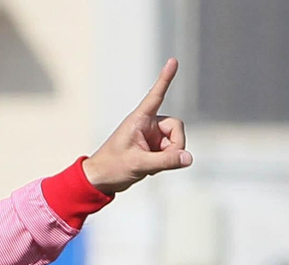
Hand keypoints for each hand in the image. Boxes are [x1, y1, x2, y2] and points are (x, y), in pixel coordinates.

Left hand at [82, 58, 191, 193]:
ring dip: (169, 157)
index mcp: (139, 119)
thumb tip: (188, 158)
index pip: (155, 96)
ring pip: (177, 142)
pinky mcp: (154, 147)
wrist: (100, 180)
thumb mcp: (138, 164)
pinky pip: (172, 152)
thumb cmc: (111, 167)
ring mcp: (152, 136)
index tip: (173, 60)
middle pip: (176, 127)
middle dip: (175, 146)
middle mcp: (148, 124)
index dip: (165, 79)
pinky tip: (150, 169)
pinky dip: (166, 162)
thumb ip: (165, 161)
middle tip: (159, 162)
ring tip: (149, 166)